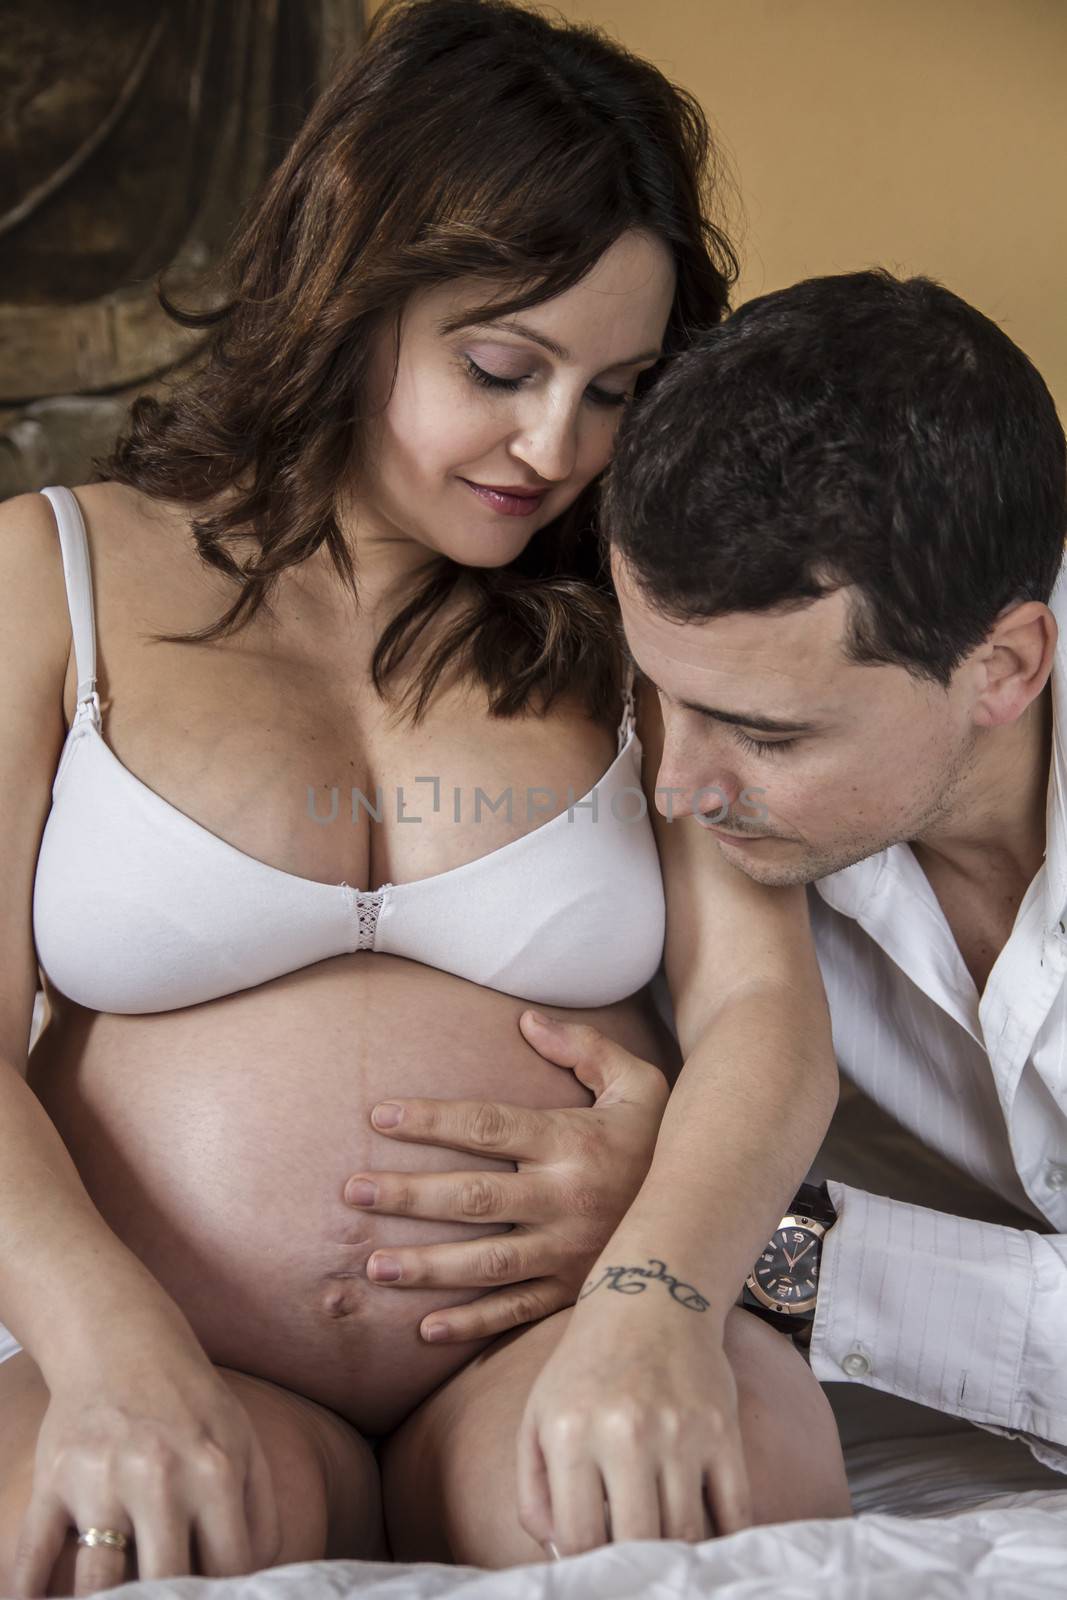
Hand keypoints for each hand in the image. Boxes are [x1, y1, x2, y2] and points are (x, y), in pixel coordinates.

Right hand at [13, 1323, 280, 1597]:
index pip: (227, 1568)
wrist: (122, 1341)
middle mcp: (159, 1476)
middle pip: (164, 1583)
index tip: (209, 1593)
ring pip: (97, 1581)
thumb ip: (258, 1512)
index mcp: (215, 1470)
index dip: (220, 1591)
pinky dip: (26, 1593)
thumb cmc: (190, 1403)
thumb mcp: (242, 1441)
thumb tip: (253, 1581)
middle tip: (161, 1598)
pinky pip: (32, 1555)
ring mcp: (101, 1479)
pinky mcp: (53, 1478)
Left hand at [344, 1011, 669, 1343]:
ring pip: (487, 1262)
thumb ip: (583, 1048)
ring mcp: (569, 1252)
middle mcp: (566, 1199)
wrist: (714, 1210)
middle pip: (474, 1198)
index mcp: (572, 1142)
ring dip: (428, 1266)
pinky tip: (425, 1327)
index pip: (488, 1127)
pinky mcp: (574, 1293)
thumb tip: (525, 1021)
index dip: (432, 1121)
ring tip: (374, 1263)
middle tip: (353, 1191)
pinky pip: (516, 1312)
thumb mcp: (637, 1080)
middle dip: (410, 1195)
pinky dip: (471, 1324)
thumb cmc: (660, 1138)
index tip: (380, 1116)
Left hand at [515, 1284, 751, 1559]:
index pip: (580, 1539)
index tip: (596, 1569)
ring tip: (665, 1552)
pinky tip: (709, 1540)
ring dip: (677, 1554)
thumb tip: (558, 1555)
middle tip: (634, 1567)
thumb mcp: (539, 1417)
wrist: (651, 1297)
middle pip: (638, 1544)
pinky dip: (725, 1539)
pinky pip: (736, 1512)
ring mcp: (681, 1432)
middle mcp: (626, 1433)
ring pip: (687, 1536)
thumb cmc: (587, 1366)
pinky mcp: (724, 1430)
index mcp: (571, 1432)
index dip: (587, 1569)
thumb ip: (534, 1491)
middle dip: (635, 1568)